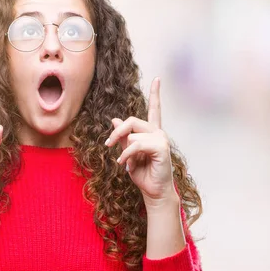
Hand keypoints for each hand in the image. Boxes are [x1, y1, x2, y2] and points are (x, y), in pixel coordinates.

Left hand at [105, 77, 176, 206]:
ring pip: (132, 135)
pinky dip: (127, 156)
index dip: (155, 94)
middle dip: (116, 133)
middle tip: (108, 145)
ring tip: (126, 164)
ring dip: (124, 152)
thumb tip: (115, 119)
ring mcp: (161, 139)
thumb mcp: (128, 154)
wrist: (154, 192)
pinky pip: (135, 145)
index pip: (155, 109)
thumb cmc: (143, 175)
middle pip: (132, 120)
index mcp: (152, 132)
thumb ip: (123, 138)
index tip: (157, 79)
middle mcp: (158, 132)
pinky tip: (126, 165)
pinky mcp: (161, 147)